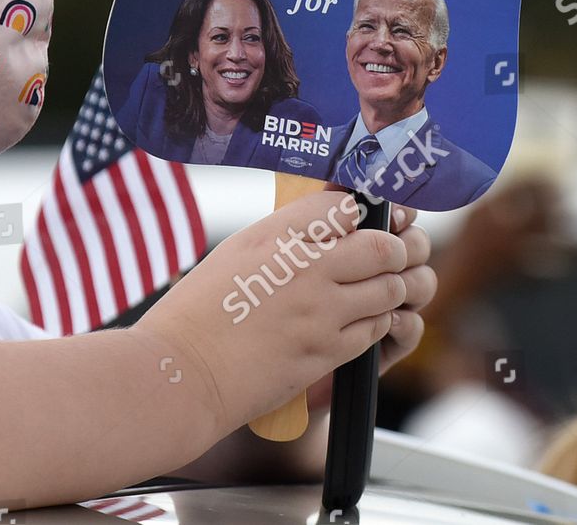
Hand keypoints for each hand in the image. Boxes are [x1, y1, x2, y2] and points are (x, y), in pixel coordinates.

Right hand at [137, 191, 416, 435]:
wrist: (184, 370)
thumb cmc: (197, 312)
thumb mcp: (234, 252)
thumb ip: (282, 236)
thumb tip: (324, 229)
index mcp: (274, 234)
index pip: (345, 206)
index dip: (357, 213)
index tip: (355, 222)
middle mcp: (304, 267)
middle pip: (382, 245)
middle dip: (391, 248)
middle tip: (383, 255)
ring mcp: (320, 311)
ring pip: (390, 288)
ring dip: (389, 286)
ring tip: (374, 289)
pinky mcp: (327, 350)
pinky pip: (377, 327)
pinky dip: (375, 321)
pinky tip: (356, 320)